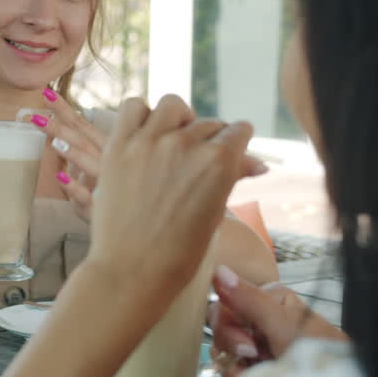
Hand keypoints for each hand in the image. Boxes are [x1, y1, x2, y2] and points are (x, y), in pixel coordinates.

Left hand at [31, 88, 106, 221]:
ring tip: (54, 142)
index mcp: (104, 148)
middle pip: (83, 139)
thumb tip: (55, 125)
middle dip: (60, 126)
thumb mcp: (93, 164)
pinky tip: (61, 178)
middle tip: (35, 116)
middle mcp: (107, 161)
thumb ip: (79, 146)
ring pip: (91, 164)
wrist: (130, 220)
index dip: (64, 109)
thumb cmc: (107, 189)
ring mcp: (104, 182)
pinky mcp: (98, 206)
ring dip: (73, 152)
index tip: (46, 93)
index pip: (82, 124)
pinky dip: (74, 187)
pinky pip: (87, 196)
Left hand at [84, 95, 253, 296]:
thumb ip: (232, 177)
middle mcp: (186, 144)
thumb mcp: (216, 211)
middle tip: (196, 162)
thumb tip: (259, 164)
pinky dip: (141, 115)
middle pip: (207, 123)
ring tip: (171, 140)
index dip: (236, 142)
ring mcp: (150, 141)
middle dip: (207, 140)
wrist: (133, 270)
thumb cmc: (180, 251)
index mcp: (219, 161)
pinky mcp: (119, 145)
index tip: (230, 148)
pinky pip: (133, 107)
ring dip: (177, 119)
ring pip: (173, 106)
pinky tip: (144, 135)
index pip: (238, 130)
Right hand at [208, 267, 348, 376]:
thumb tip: (218, 269)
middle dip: (233, 343)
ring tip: (263, 370)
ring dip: (237, 363)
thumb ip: (249, 299)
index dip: (227, 322)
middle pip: (221, 325)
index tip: (246, 339)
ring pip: (222, 349)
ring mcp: (258, 345)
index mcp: (269, 299)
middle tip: (255, 354)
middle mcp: (261, 319)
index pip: (226, 301)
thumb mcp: (282, 324)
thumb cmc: (317, 353)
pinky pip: (230, 368)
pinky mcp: (256, 368)